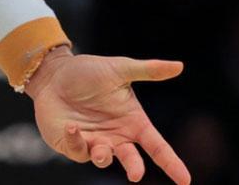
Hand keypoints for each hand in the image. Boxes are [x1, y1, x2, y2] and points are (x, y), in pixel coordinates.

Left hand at [27, 46, 190, 183]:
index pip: (157, 146)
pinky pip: (78, 151)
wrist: (53, 74)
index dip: (171, 163)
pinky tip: (72, 127)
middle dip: (134, 168)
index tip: (185, 180)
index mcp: (133, 122)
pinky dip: (76, 142)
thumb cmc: (88, 72)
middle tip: (135, 174)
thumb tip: (179, 65)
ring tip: (101, 149)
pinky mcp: (72, 145)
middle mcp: (116, 137)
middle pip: (132, 160)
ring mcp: (94, 142)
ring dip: (103, 156)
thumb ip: (148, 70)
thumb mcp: (119, 69)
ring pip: (104, 159)